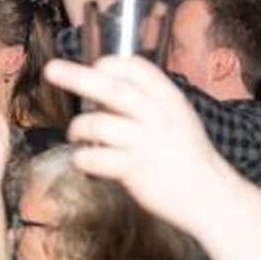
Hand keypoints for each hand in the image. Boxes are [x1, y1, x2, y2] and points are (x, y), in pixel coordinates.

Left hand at [44, 55, 236, 237]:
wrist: (209, 195)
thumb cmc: (189, 156)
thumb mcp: (179, 117)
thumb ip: (150, 102)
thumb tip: (108, 89)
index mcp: (170, 99)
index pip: (136, 68)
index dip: (111, 64)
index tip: (97, 68)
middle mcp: (158, 116)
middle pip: (112, 90)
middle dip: (78, 77)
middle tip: (51, 69)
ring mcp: (146, 143)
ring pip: (98, 124)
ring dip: (78, 127)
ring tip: (76, 134)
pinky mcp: (135, 170)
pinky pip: (95, 158)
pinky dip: (82, 158)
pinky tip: (84, 160)